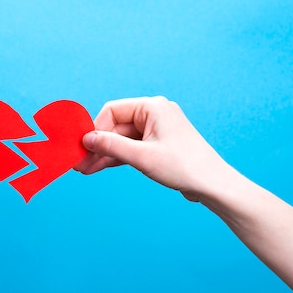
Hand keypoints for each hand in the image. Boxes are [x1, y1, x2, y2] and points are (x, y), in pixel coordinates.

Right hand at [75, 97, 227, 201]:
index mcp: (152, 107)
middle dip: (97, 145)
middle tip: (79, 162)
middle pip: (115, 126)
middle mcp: (154, 114)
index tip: (82, 147)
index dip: (95, 128)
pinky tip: (99, 167)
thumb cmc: (183, 167)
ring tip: (85, 169)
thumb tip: (86, 139)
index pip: (113, 111)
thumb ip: (111, 146)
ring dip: (104, 153)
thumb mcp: (141, 156)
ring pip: (121, 139)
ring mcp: (156, 129)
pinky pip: (131, 147)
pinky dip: (117, 157)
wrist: (213, 185)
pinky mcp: (158, 145)